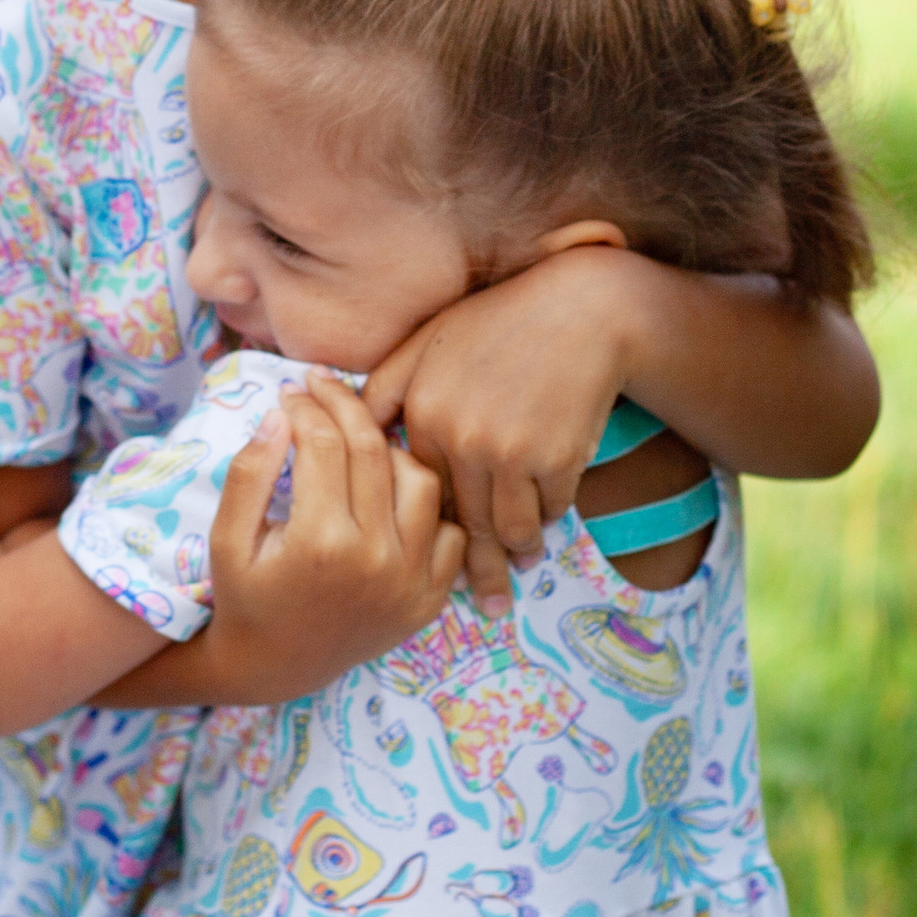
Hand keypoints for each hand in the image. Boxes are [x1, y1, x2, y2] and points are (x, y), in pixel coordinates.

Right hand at [196, 379, 465, 707]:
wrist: (275, 668)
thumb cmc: (245, 598)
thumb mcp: (227, 538)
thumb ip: (251, 473)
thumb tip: (282, 413)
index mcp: (320, 541)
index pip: (324, 442)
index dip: (305, 405)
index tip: (291, 390)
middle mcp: (375, 559)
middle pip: (372, 450)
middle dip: (344, 405)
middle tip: (322, 386)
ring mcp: (410, 581)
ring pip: (420, 480)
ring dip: (390, 450)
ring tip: (358, 442)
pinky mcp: (429, 599)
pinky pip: (449, 532)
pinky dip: (425, 506)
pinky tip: (391, 494)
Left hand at [364, 248, 638, 610]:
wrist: (579, 310)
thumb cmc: (496, 323)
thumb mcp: (426, 344)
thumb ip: (383, 388)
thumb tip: (337, 419)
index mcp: (424, 415)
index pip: (416, 492)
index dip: (422, 528)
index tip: (418, 564)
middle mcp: (460, 440)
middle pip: (462, 525)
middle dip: (477, 570)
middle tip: (485, 606)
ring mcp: (509, 454)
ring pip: (507, 530)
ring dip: (514, 555)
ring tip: (517, 571)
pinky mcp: (555, 460)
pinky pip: (547, 511)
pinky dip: (546, 521)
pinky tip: (543, 530)